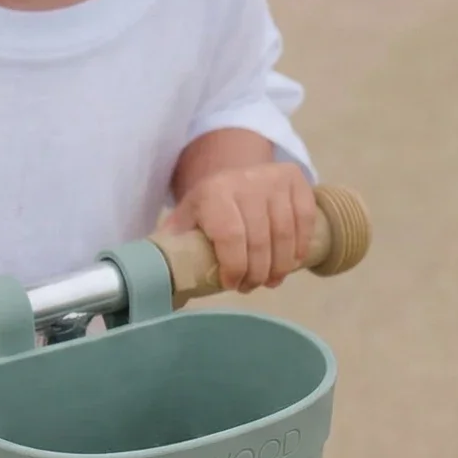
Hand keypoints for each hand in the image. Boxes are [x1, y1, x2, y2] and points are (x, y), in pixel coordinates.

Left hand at [160, 162, 316, 292]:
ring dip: (280, 265)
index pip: (230, 237)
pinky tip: (291, 263)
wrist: (232, 170)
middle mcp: (245, 182)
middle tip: (251, 287)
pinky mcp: (296, 179)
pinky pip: (305, 220)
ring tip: (271, 281)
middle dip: (257, 272)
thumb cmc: (206, 207)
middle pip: (260, 240)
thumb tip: (152, 281)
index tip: (232, 285)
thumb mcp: (183, 221)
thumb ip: (170, 246)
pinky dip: (300, 246)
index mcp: (213, 193)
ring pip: (284, 233)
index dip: (235, 267)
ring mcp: (273, 179)